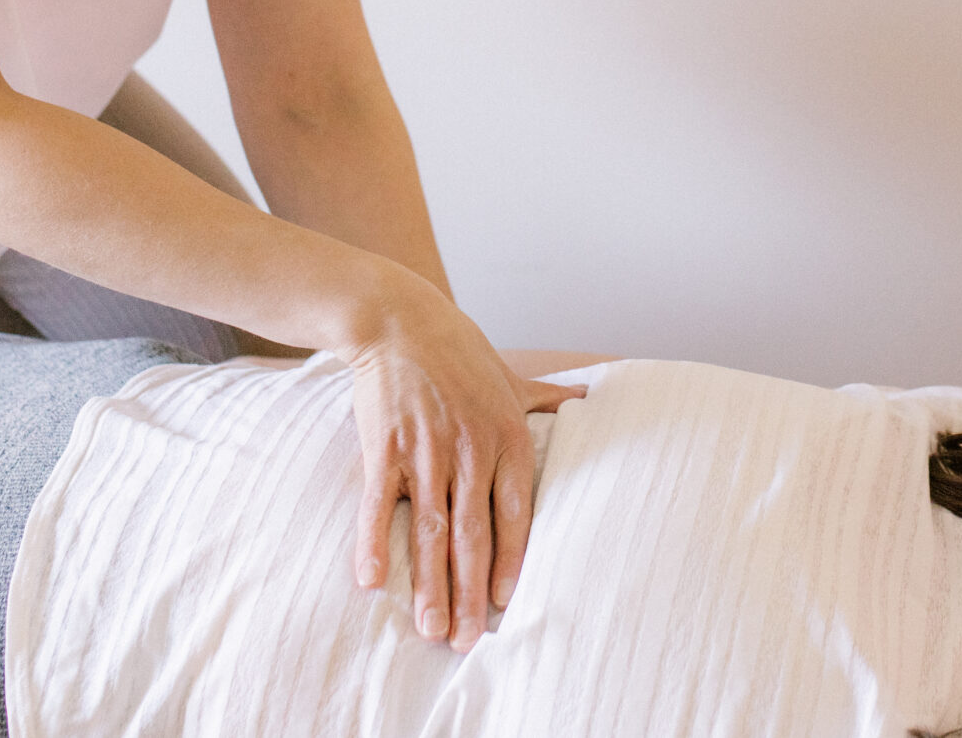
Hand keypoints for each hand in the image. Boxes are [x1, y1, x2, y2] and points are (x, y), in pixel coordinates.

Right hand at [341, 270, 586, 650]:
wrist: (398, 318)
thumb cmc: (459, 351)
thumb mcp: (511, 377)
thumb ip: (548, 400)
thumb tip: (591, 401)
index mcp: (507, 437)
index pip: (515, 513)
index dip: (509, 561)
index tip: (503, 605)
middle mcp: (470, 447)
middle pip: (473, 534)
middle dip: (469, 592)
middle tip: (463, 642)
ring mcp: (426, 448)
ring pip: (430, 528)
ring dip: (428, 583)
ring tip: (429, 628)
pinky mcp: (384, 446)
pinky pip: (380, 503)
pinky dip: (374, 541)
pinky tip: (370, 580)